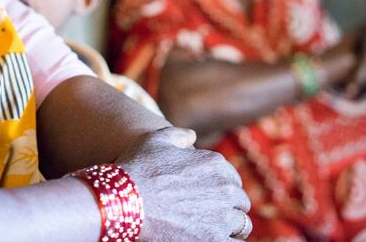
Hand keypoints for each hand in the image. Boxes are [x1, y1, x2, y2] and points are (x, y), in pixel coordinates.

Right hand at [116, 127, 251, 240]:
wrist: (124, 201)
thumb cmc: (137, 169)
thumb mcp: (154, 140)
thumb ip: (178, 135)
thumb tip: (192, 137)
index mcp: (215, 164)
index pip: (232, 179)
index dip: (221, 188)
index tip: (207, 196)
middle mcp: (225, 188)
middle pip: (239, 202)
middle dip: (227, 207)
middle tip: (208, 215)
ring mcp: (222, 216)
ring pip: (241, 225)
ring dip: (230, 227)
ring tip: (210, 229)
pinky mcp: (215, 240)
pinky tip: (213, 239)